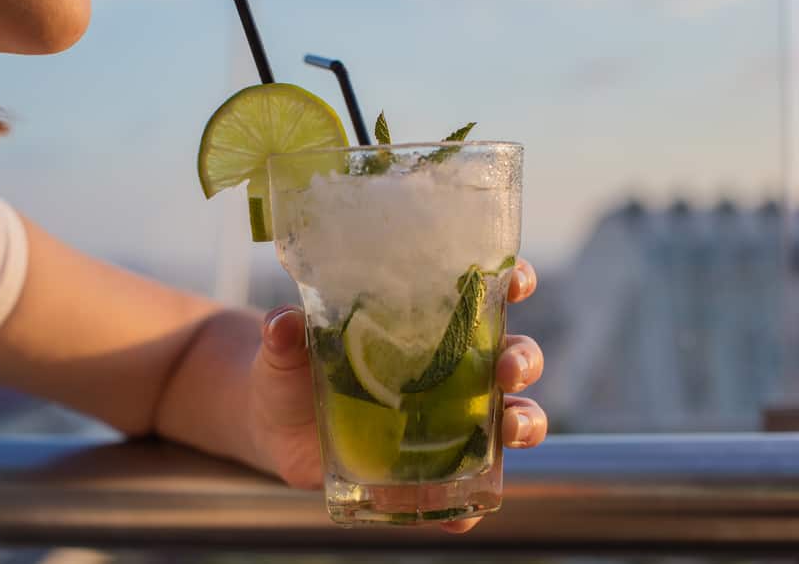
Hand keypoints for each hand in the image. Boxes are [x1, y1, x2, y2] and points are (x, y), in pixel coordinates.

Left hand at [248, 258, 545, 532]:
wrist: (273, 426)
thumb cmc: (289, 371)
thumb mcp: (284, 350)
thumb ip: (284, 334)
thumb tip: (282, 324)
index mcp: (424, 324)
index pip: (483, 293)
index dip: (512, 282)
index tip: (518, 282)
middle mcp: (450, 368)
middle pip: (512, 356)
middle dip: (523, 359)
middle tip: (508, 369)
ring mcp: (447, 419)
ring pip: (509, 418)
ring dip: (525, 423)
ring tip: (511, 431)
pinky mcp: (430, 468)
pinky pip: (466, 488)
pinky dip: (474, 505)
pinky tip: (465, 515)